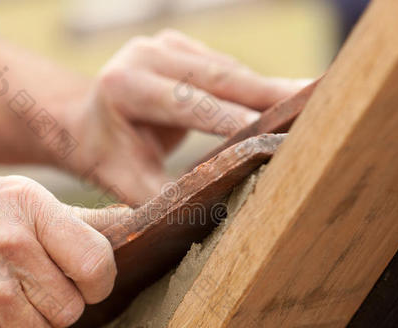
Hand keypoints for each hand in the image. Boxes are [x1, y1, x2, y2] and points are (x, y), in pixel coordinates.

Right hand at [0, 176, 129, 327]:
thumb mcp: (13, 199)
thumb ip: (73, 218)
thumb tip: (131, 221)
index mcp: (30, 207)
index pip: (97, 262)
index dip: (97, 282)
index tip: (84, 283)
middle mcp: (11, 245)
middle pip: (72, 307)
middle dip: (53, 303)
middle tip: (20, 285)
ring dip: (24, 325)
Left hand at [58, 29, 309, 204]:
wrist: (84, 122)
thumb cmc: (104, 155)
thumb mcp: (126, 181)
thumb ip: (165, 196)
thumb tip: (213, 212)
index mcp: (125, 85)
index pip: (189, 103)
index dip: (234, 119)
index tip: (274, 134)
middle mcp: (146, 54)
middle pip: (217, 77)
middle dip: (267, 96)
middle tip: (313, 107)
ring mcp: (166, 44)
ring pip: (228, 70)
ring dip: (268, 89)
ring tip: (311, 103)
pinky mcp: (182, 46)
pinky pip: (226, 68)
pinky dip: (253, 87)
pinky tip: (284, 98)